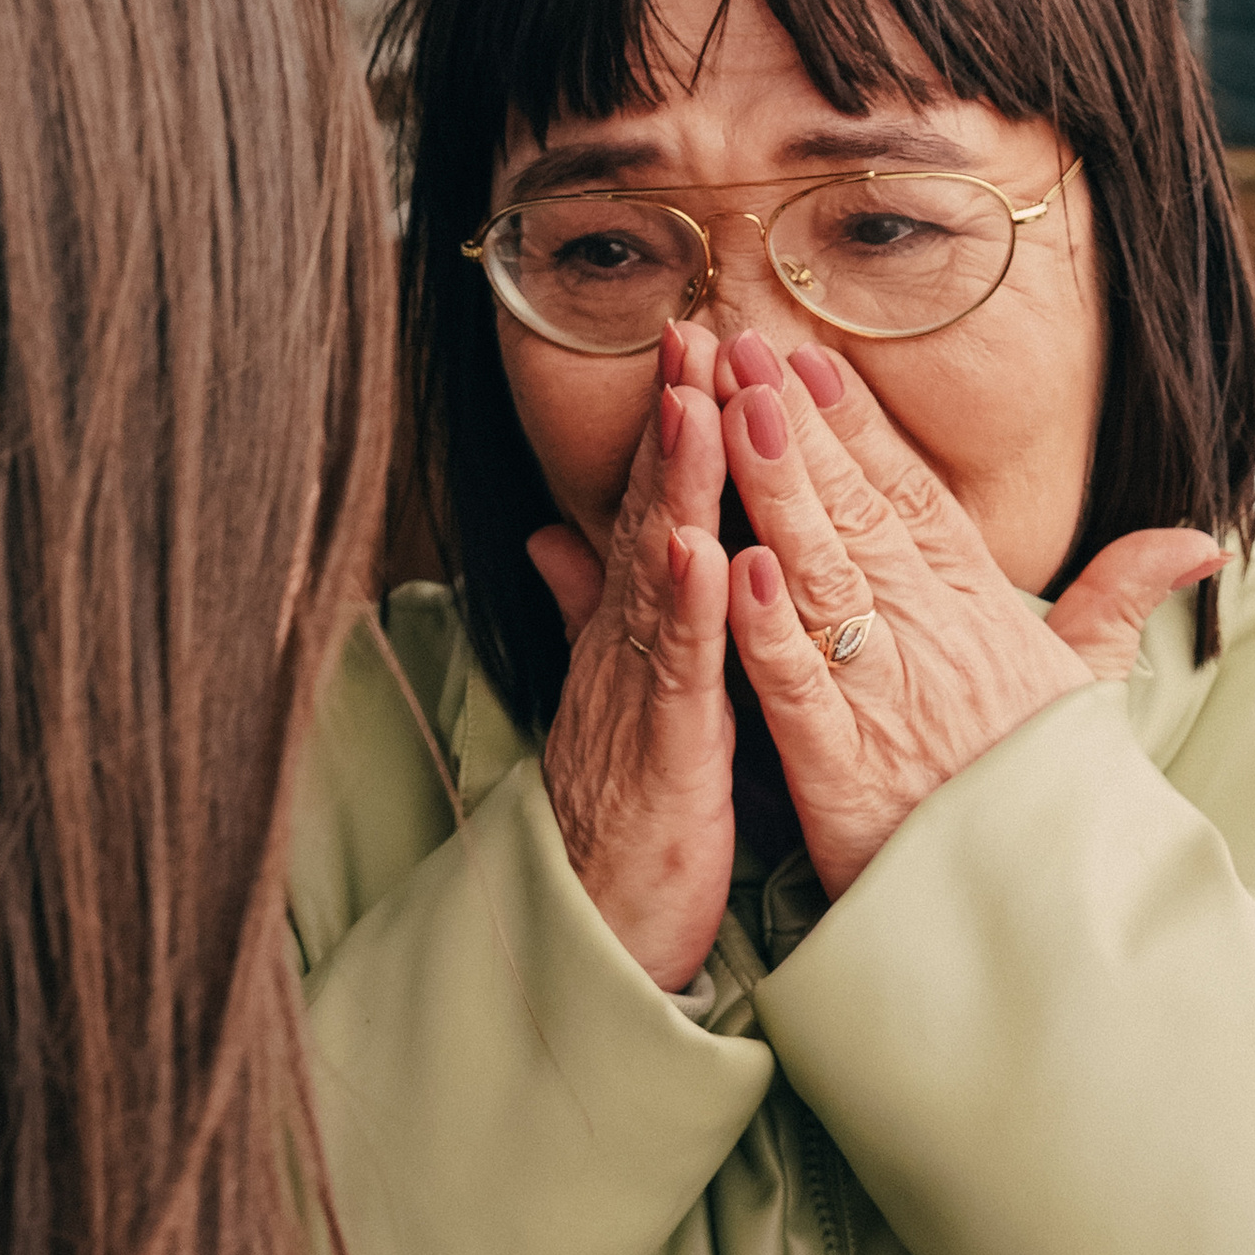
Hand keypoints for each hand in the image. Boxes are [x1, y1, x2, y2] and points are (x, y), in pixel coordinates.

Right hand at [530, 321, 736, 990]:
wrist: (595, 929)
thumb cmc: (621, 815)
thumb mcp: (618, 698)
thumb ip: (591, 612)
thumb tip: (552, 534)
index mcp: (633, 633)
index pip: (653, 508)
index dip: (674, 423)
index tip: (698, 337)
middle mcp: (628, 649)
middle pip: (650, 514)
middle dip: (675, 419)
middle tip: (695, 325)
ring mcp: (640, 696)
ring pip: (661, 573)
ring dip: (675, 485)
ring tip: (696, 402)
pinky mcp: (664, 755)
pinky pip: (680, 672)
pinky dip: (690, 607)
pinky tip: (702, 547)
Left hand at [712, 331, 1223, 897]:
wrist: (1054, 911)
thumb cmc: (1052, 796)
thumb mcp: (1093, 686)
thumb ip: (1123, 598)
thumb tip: (1199, 539)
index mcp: (982, 614)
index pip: (914, 499)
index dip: (860, 426)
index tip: (810, 357)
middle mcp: (936, 643)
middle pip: (860, 515)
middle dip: (801, 428)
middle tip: (744, 345)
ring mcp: (888, 703)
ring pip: (823, 578)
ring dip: (777, 492)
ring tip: (736, 412)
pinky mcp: (846, 773)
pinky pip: (800, 688)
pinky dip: (768, 627)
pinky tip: (736, 563)